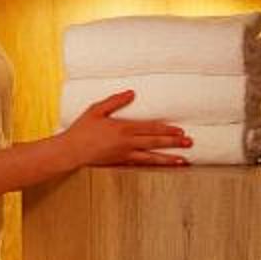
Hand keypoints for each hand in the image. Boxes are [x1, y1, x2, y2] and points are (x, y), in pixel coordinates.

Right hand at [62, 90, 193, 168]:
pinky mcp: (121, 163)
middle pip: (155, 142)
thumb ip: (115, 101)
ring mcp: (125, 155)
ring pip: (151, 158)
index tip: (180, 130)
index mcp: (123, 128)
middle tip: (189, 143)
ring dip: (168, 159)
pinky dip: (154, 166)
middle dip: (174, 143)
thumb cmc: (82, 129)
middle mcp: (127, 143)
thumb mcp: (97, 110)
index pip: (150, 128)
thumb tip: (131, 92)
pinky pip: (142, 165)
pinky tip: (163, 167)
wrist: (71, 151)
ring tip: (183, 161)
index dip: (167, 129)